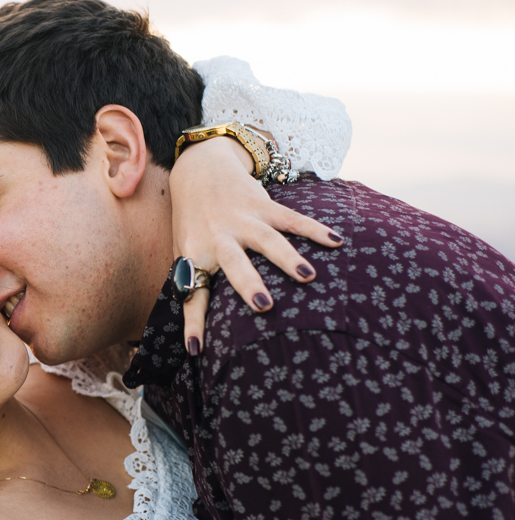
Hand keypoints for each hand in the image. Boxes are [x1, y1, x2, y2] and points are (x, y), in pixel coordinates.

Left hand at [169, 135, 344, 355]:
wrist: (199, 170)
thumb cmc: (192, 224)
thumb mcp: (183, 253)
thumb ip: (190, 284)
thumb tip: (191, 332)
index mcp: (195, 255)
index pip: (192, 295)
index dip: (193, 323)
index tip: (194, 349)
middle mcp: (218, 238)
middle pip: (234, 263)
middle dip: (248, 283)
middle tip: (263, 306)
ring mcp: (242, 221)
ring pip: (267, 240)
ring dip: (288, 258)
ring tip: (308, 277)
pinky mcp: (263, 205)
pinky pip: (292, 219)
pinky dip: (314, 230)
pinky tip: (336, 242)